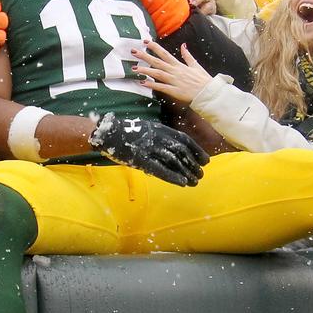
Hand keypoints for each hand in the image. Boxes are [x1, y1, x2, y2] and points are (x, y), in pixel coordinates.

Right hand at [89, 112, 209, 185]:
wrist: (107, 132)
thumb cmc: (127, 132)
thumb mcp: (147, 129)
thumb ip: (160, 137)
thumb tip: (175, 149)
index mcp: (160, 129)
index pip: (184, 140)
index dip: (197, 150)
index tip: (206, 160)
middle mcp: (157, 137)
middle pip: (181, 152)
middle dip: (193, 164)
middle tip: (201, 174)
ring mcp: (149, 148)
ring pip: (173, 161)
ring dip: (186, 172)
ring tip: (195, 182)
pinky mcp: (140, 159)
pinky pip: (159, 169)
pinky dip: (172, 176)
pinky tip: (182, 183)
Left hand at [132, 41, 213, 104]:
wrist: (208, 92)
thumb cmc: (203, 80)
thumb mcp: (196, 65)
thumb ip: (187, 55)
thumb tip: (183, 45)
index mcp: (179, 65)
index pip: (164, 53)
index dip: (154, 47)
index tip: (145, 42)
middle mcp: (175, 71)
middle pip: (157, 62)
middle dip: (145, 56)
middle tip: (134, 51)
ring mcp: (174, 81)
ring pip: (157, 73)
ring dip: (145, 70)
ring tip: (134, 68)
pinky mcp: (175, 91)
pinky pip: (161, 87)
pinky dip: (152, 85)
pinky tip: (143, 83)